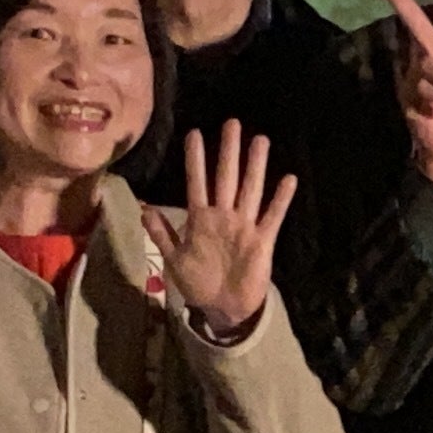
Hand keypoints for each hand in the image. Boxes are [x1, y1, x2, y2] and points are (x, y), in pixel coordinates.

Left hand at [140, 121, 301, 333]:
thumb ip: (162, 234)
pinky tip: (287, 180)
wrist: (223, 308)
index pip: (197, 182)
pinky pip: (272, 216)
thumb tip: (145, 209)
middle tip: (232, 123)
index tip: (194, 134)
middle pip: (226, 177)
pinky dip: (280, 200)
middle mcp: (223, 216)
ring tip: (261, 141)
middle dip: (229, 151)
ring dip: (255, 166)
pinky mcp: (262, 241)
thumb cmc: (197, 284)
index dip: (196, 159)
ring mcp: (244, 226)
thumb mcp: (173, 260)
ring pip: (250, 190)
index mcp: (200, 219)